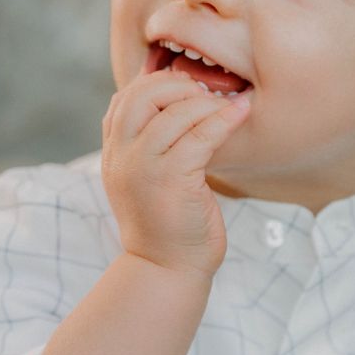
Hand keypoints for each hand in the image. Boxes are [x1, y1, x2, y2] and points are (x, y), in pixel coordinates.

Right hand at [101, 69, 250, 278]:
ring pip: (174, 111)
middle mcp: (121, 156)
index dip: (156, 84)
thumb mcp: (147, 181)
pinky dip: (224, 119)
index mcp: (113, 155)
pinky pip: (200, 134)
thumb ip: (151, 148)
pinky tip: (241, 112)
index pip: (124, 99)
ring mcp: (143, 166)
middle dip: (177, 84)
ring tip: (228, 105)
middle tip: (206, 93)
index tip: (186, 90)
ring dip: (206, 102)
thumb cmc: (167, 226)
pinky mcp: (171, 178)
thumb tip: (180, 107)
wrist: (165, 270)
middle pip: (142, 94)